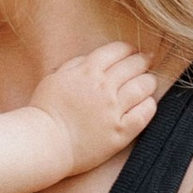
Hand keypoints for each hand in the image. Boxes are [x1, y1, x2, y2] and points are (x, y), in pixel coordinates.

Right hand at [28, 42, 157, 177]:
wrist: (44, 143)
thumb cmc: (44, 111)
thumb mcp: (55, 78)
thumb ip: (75, 65)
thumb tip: (93, 59)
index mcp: (88, 71)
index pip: (118, 51)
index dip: (129, 49)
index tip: (132, 52)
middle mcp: (104, 87)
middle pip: (134, 66)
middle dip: (143, 61)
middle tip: (146, 62)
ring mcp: (114, 110)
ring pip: (143, 87)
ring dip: (148, 82)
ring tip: (148, 83)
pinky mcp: (120, 132)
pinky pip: (144, 114)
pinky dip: (149, 105)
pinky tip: (147, 104)